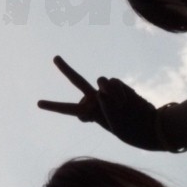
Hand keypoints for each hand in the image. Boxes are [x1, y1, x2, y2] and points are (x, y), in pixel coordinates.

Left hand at [37, 56, 162, 150]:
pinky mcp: (117, 84)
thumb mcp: (111, 125)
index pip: (69, 109)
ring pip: (100, 82)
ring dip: (109, 94)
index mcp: (90, 113)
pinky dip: (118, 92)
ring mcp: (106, 90)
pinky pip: (112, 82)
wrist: (148, 126)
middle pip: (77, 80)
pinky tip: (125, 101)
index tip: (38, 103)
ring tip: (119, 106)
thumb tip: (101, 89)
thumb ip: (102, 105)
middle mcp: (95, 99)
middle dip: (66, 69)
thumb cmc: (128, 129)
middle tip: (54, 57)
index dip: (54, 106)